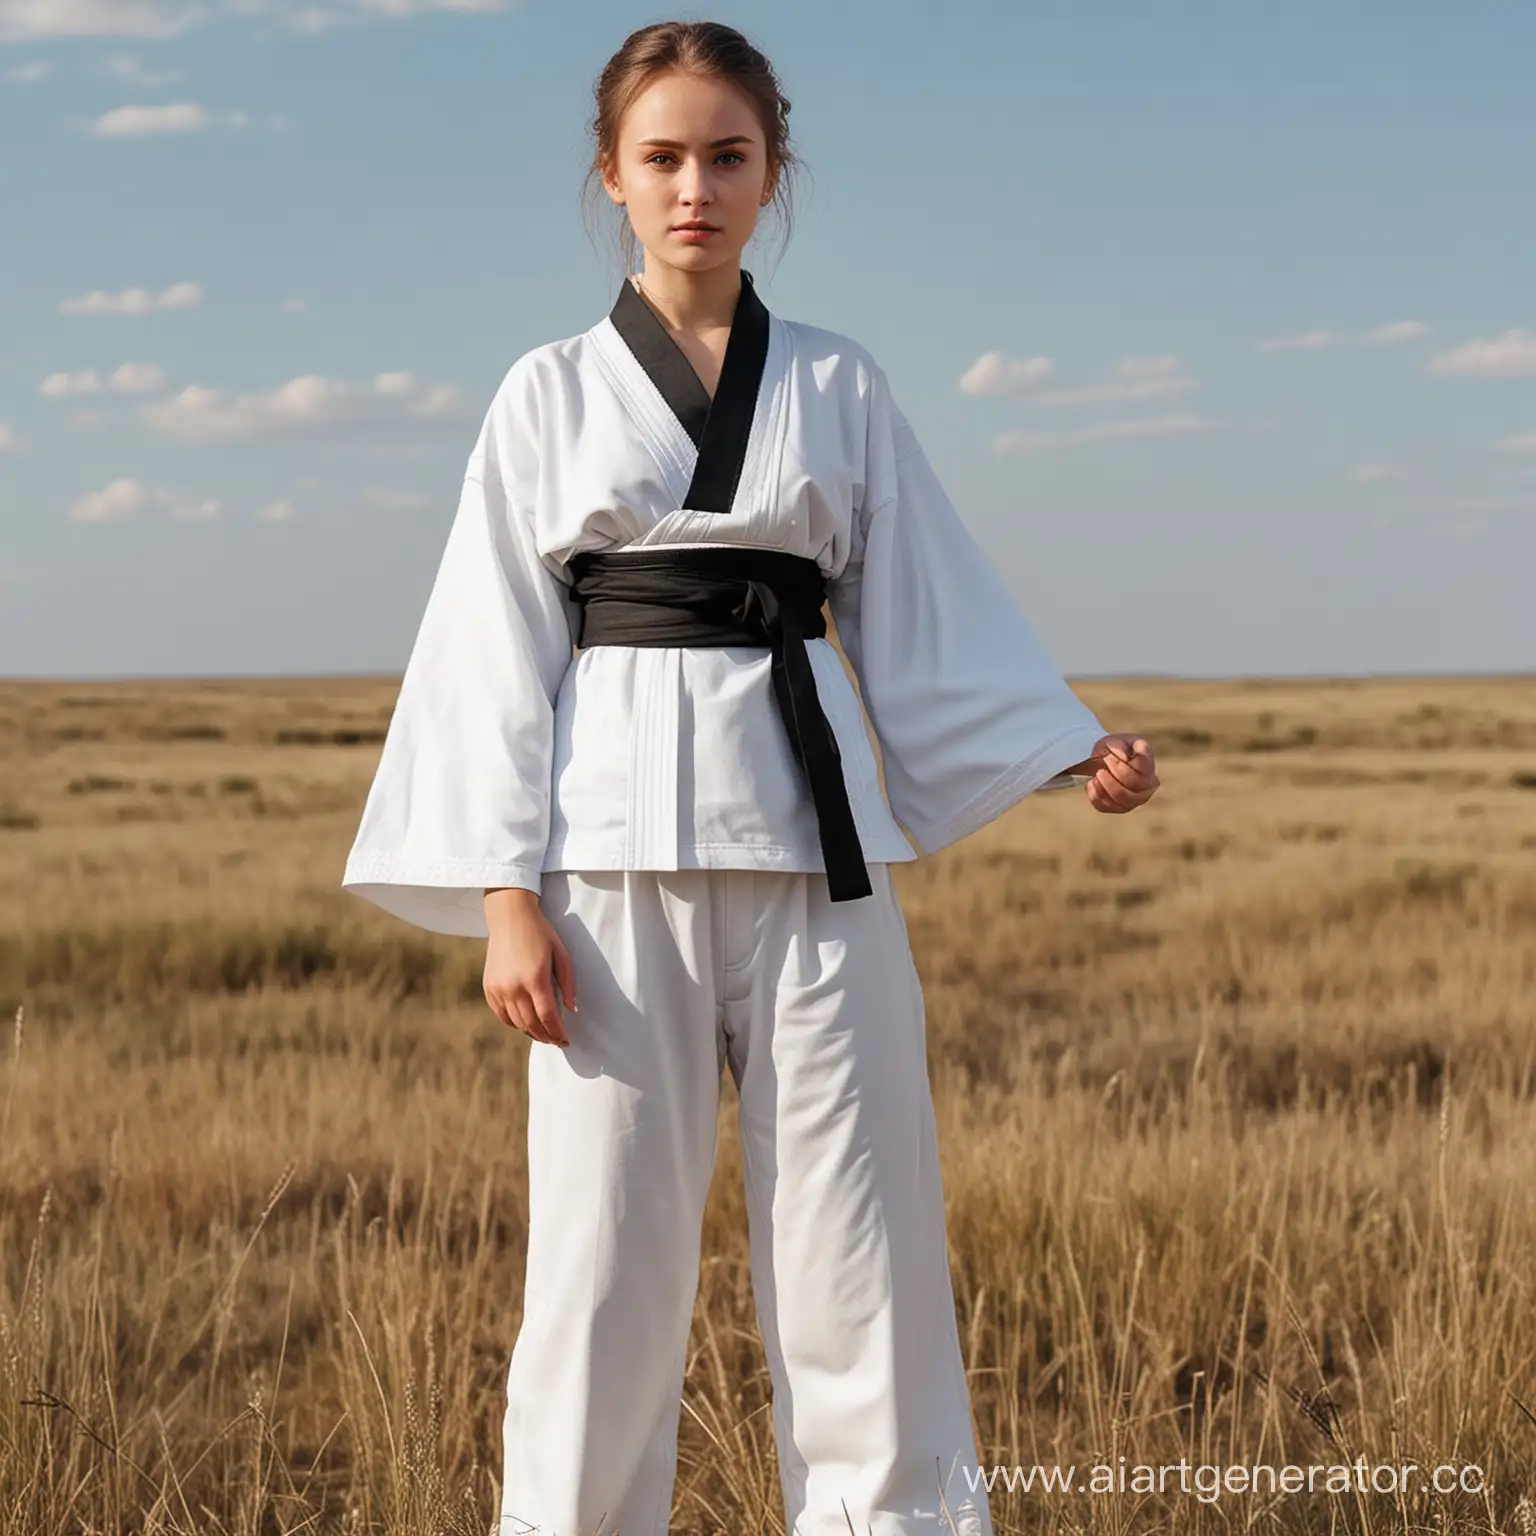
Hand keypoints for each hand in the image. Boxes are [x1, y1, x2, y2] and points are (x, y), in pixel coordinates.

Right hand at [482, 888, 576, 1046]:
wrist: (510, 917)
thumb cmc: (540, 934)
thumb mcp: (561, 954)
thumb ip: (568, 984)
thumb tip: (572, 1010)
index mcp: (535, 978)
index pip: (548, 1017)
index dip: (558, 1032)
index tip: (566, 1040)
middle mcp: (514, 986)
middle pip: (531, 1024)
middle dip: (546, 1036)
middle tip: (556, 1040)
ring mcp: (499, 988)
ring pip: (516, 1022)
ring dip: (531, 1032)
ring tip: (543, 1034)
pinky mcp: (489, 987)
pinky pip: (501, 1014)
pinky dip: (514, 1023)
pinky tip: (524, 1024)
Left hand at [1084, 734, 1158, 812]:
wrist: (1105, 761)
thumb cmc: (1114, 750)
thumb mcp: (1114, 741)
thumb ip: (1118, 745)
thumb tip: (1124, 757)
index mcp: (1148, 763)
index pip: (1143, 767)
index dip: (1122, 764)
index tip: (1108, 757)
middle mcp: (1148, 784)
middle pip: (1135, 784)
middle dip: (1114, 775)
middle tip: (1101, 768)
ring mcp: (1137, 799)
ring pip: (1124, 800)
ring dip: (1106, 787)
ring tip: (1097, 775)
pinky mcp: (1121, 808)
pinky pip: (1109, 807)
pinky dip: (1097, 796)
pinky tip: (1092, 784)